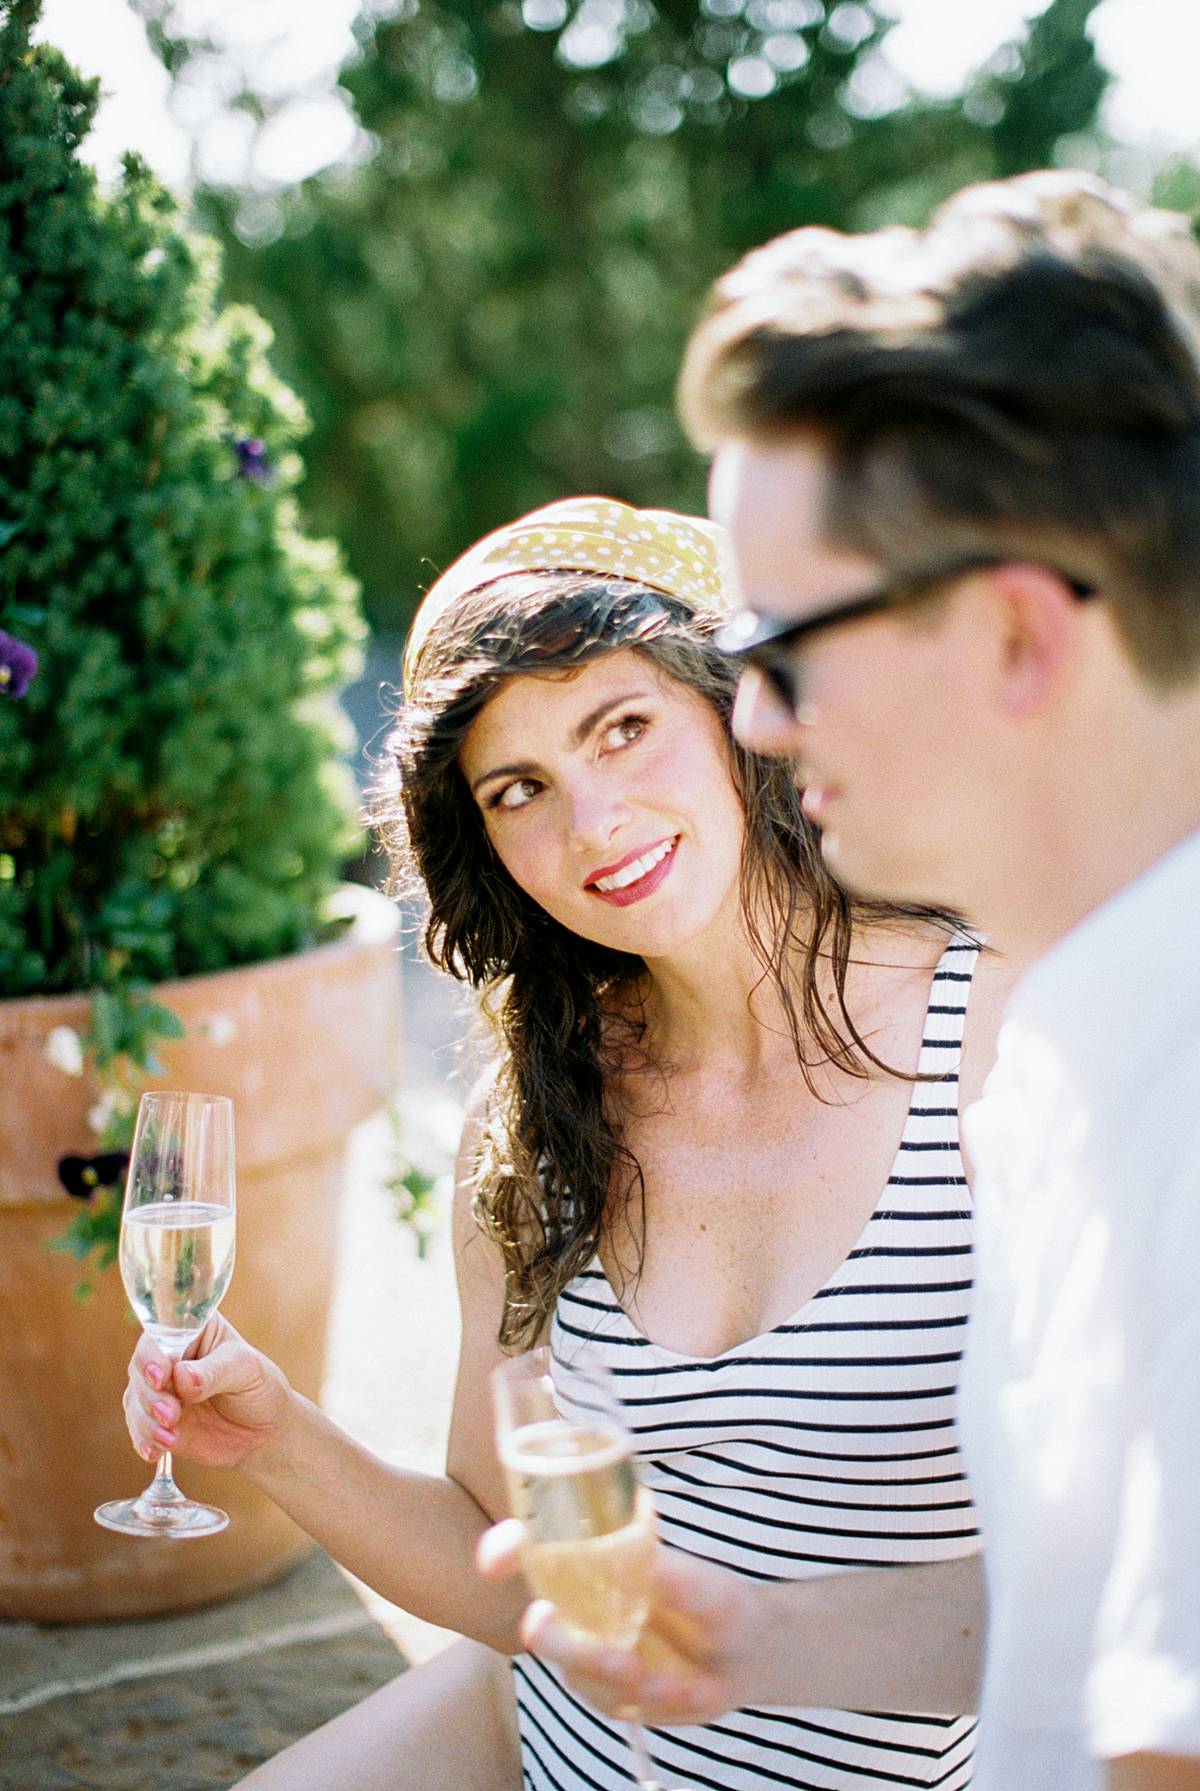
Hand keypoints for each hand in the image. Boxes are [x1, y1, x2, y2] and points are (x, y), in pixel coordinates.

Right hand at [123, 1314, 291, 1470]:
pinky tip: (155, 1452)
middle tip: (170, 1415)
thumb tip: (181, 1376)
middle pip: (141, 1368)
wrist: (265, 1433)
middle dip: (150, 1395)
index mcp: (193, 1330)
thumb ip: (215, 1371)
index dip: (153, 1354)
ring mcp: (161, 1390)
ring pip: (135, 1399)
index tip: (160, 1376)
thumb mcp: (246, 1371)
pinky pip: (139, 1429)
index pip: (162, 1333)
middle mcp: (170, 1356)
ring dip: (146, 1421)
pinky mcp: (157, 1421)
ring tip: (169, 1437)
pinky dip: (144, 1440)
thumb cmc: (259, 1388)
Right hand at [477, 1519, 766, 1723]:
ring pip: (576, 1672)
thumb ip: (677, 1578)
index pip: (534, 1553)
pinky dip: (649, 1703)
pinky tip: (689, 1693)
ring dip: (613, 1678)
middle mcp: (584, 1608)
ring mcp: (594, 1654)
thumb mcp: (708, 1587)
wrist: (749, 1656)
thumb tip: (652, 1565)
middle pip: (543, 1624)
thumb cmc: (721, 1604)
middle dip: (558, 1640)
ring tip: (662, 1681)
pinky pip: (611, 1705)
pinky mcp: (611, 1694)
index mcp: (596, 1564)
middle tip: (585, 1643)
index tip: (497, 1556)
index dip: (505, 1551)